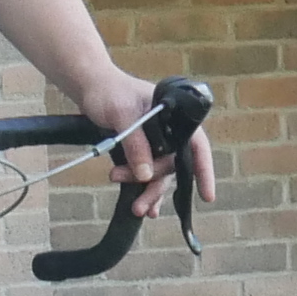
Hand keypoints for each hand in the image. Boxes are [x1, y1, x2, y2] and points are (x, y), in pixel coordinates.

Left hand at [75, 67, 215, 220]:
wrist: (89, 86)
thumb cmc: (109, 91)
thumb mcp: (123, 115)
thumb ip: (136, 144)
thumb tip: (145, 175)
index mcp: (175, 116)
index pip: (196, 145)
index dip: (203, 170)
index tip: (207, 196)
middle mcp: (169, 131)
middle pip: (173, 165)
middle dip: (155, 183)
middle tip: (137, 202)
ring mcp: (155, 141)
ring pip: (159, 173)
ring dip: (148, 191)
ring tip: (136, 209)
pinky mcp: (140, 150)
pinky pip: (146, 173)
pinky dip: (144, 189)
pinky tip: (145, 207)